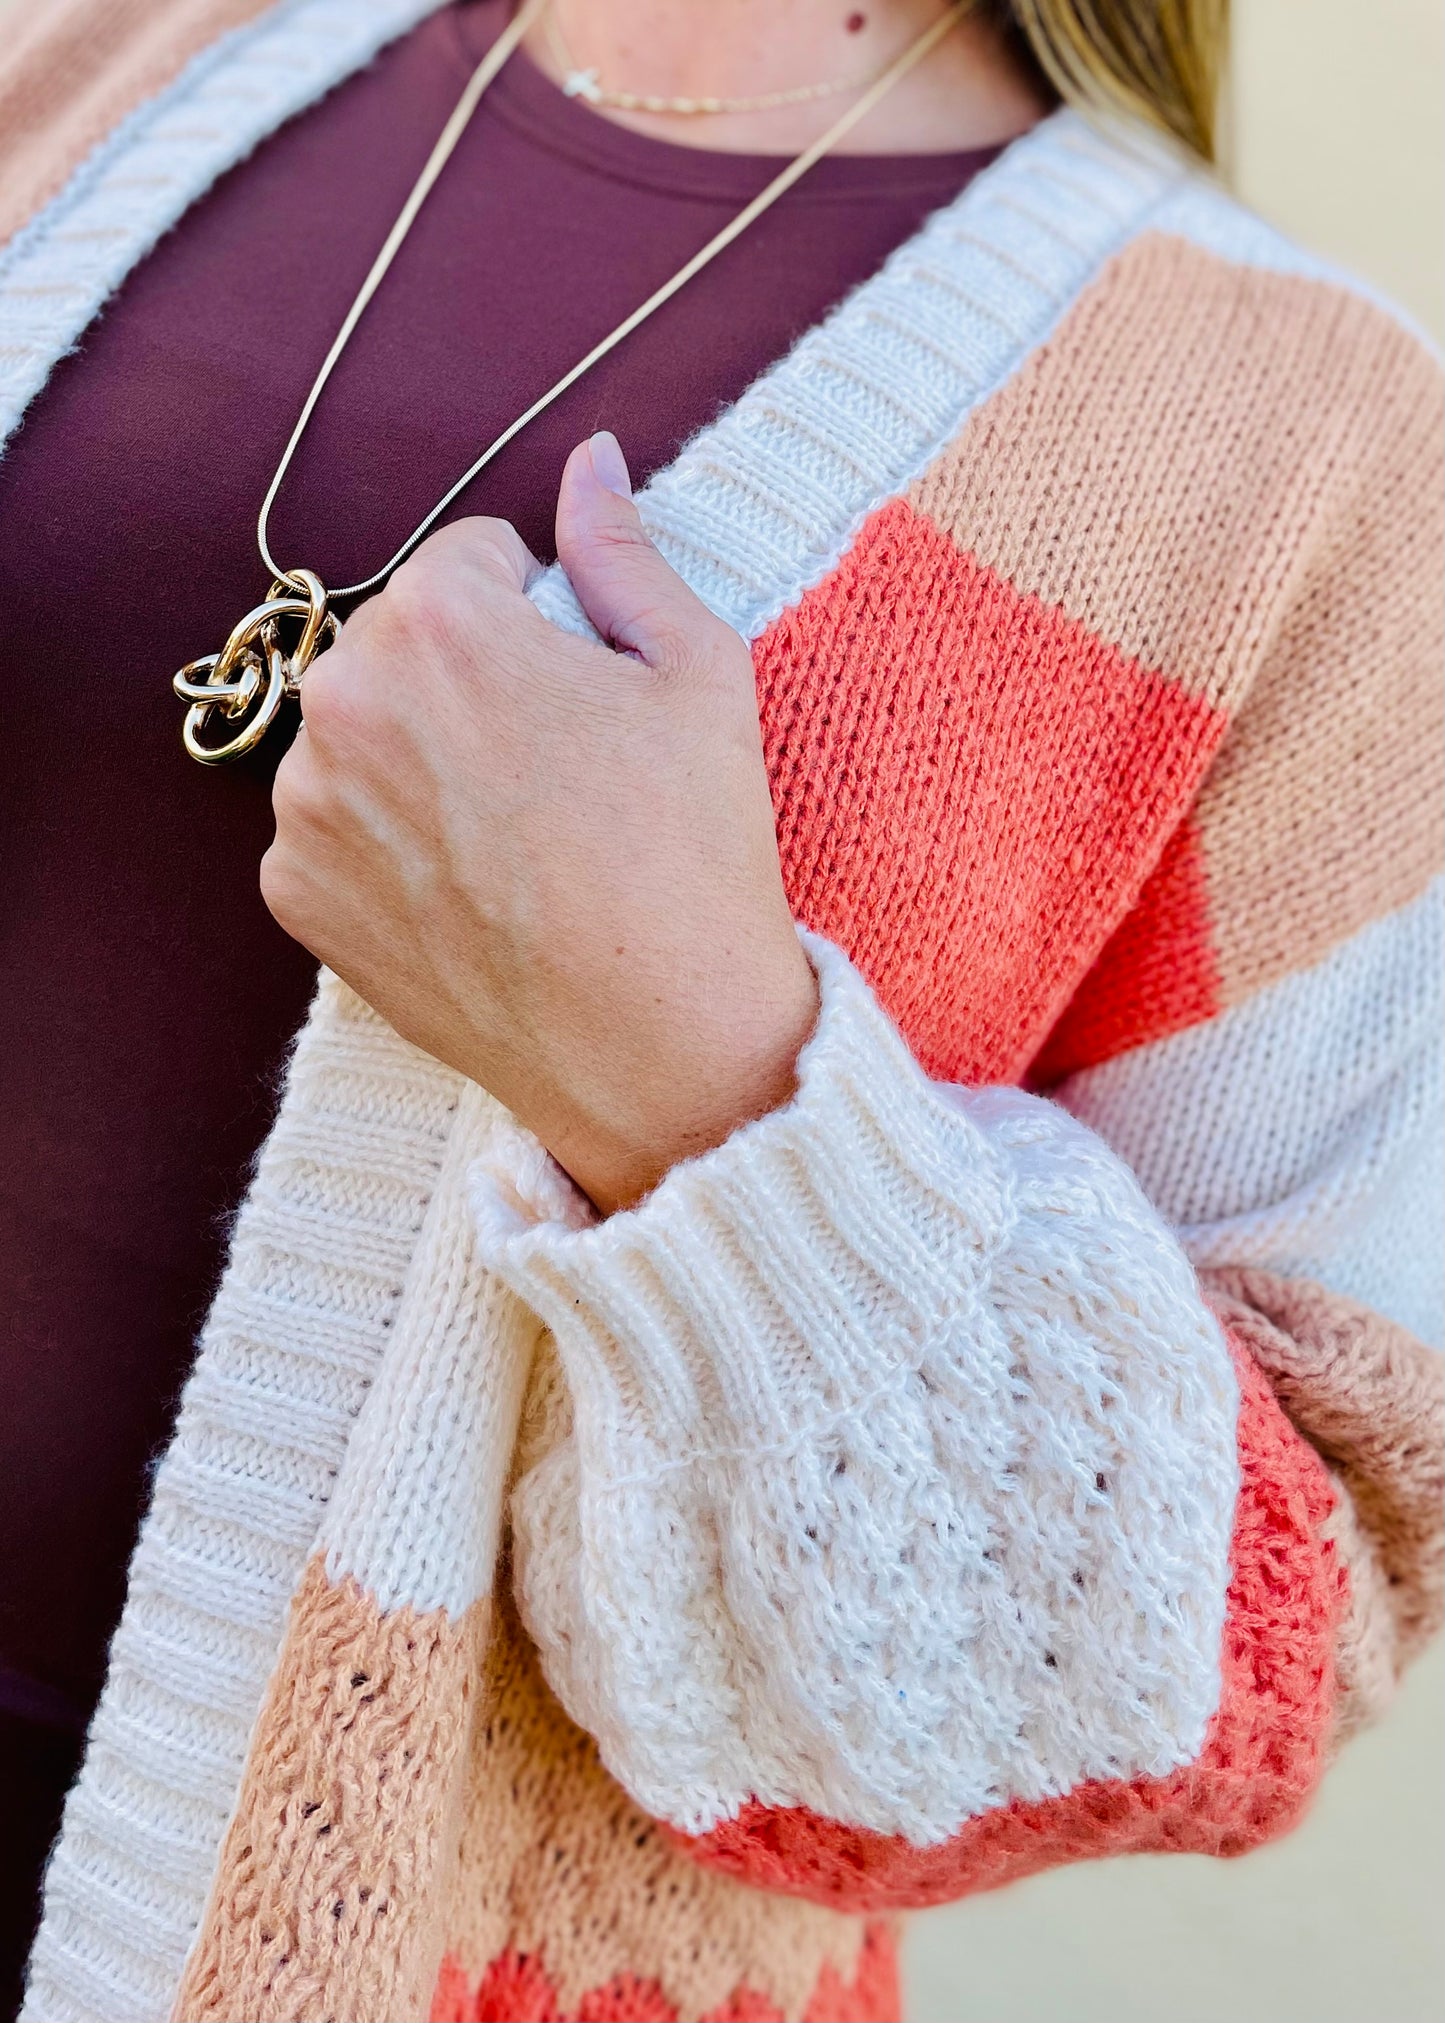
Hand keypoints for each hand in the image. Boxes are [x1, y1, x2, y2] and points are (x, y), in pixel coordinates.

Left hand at [260, 433, 818, 1215]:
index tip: (584, 696)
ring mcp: (306, 805)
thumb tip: (590, 458)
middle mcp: (342, 697)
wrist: (657, 1040)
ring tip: (517, 840)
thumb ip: (622, 550)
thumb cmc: (691, 852)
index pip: (470, 561)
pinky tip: (471, 890)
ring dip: (421, 760)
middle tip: (560, 774)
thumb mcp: (698, 673)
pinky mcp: (295, 892)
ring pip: (364, 735)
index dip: (541, 620)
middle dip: (469, 682)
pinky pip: (336, 827)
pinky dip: (389, 845)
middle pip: (404, 644)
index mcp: (436, 618)